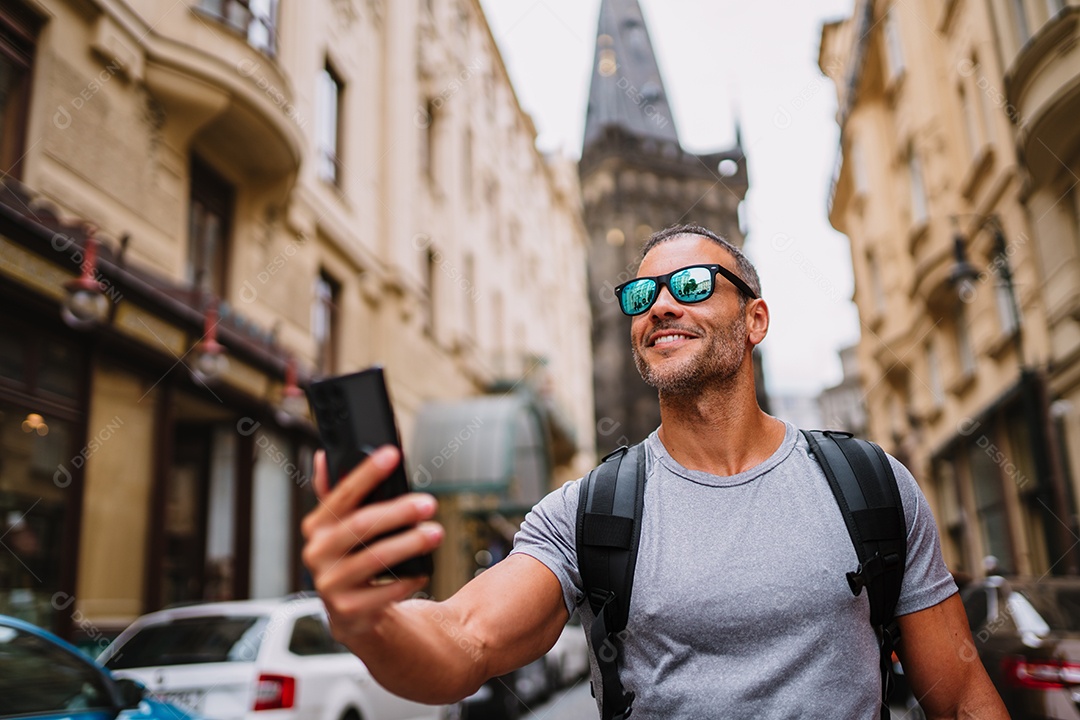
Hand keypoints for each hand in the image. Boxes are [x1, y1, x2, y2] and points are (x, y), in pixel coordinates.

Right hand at [301, 446, 443, 640]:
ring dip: (410, 543)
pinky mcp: (349, 611)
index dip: (366, 473)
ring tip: (435, 533)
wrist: (352, 614)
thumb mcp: (341, 527)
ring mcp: (330, 585)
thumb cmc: (353, 558)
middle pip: (361, 525)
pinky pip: (386, 591)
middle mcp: (317, 554)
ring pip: (376, 558)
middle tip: (429, 503)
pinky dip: (409, 578)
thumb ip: (336, 494)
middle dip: (398, 512)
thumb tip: (324, 457)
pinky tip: (423, 570)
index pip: (341, 494)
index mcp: (316, 527)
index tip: (392, 454)